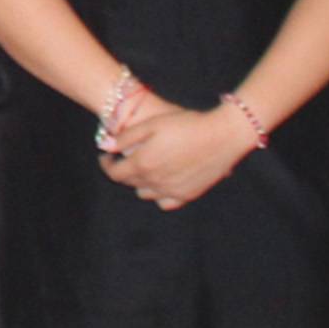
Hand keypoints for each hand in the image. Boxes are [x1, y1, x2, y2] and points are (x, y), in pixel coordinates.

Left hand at [98, 103, 257, 208]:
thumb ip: (126, 137)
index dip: (106, 165)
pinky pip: (166, 203)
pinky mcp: (188, 195)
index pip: (114, 173)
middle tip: (125, 159)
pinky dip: (160, 194)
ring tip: (145, 168)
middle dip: (123, 171)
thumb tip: (105, 147)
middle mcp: (155, 182)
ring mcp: (172, 191)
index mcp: (143, 164)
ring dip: (140, 182)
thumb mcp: (152, 124)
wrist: (223, 135)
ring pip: (146, 194)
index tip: (106, 157)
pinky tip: (162, 182)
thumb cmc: (187, 125)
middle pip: (129, 183)